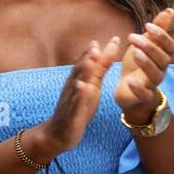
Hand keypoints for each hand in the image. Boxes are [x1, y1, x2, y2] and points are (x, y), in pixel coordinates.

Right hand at [33, 37, 121, 157]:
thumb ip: (99, 69)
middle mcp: (73, 87)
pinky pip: (74, 104)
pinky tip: (82, 87)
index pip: (88, 63)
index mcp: (80, 80)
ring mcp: (70, 100)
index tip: (114, 39)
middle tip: (96, 46)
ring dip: (82, 72)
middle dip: (88, 57)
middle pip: (80, 70)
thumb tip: (105, 48)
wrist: (59, 134)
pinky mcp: (71, 114)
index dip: (98, 51)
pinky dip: (78, 95)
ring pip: (76, 84)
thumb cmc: (78, 107)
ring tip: (90, 61)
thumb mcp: (91, 87)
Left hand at [115, 7, 173, 124]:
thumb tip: (170, 10)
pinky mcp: (142, 96)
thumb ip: (158, 28)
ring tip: (135, 53)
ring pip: (156, 75)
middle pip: (163, 59)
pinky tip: (130, 80)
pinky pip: (144, 93)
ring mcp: (153, 84)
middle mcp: (161, 70)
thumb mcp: (146, 43)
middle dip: (150, 47)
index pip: (170, 46)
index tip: (147, 25)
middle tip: (132, 37)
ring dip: (147, 63)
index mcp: (163, 56)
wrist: (129, 91)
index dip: (161, 35)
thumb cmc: (138, 65)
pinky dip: (138, 87)